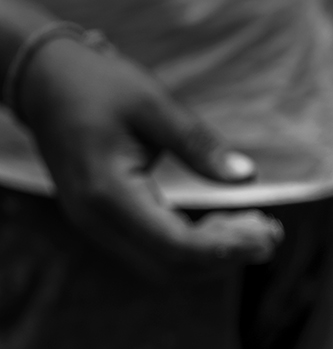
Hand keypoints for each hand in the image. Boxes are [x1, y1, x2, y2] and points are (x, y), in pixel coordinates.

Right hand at [15, 33, 282, 278]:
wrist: (44, 82)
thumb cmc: (98, 85)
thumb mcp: (153, 104)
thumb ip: (198, 144)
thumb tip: (246, 176)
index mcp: (108, 195)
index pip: (176, 246)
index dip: (227, 249)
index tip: (268, 237)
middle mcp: (99, 222)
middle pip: (174, 266)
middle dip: (227, 255)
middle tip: (272, 232)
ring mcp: (100, 227)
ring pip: (167, 266)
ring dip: (215, 254)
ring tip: (257, 227)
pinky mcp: (109, 224)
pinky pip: (157, 251)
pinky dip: (197, 245)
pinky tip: (227, 222)